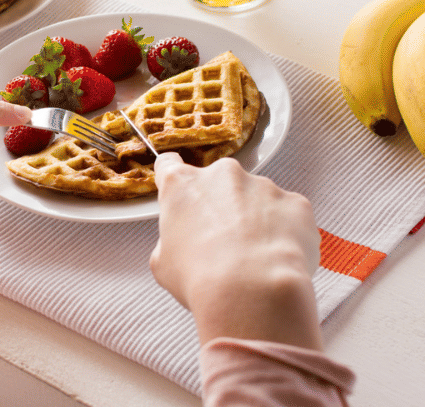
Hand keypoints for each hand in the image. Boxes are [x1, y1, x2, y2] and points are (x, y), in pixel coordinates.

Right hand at [150, 153, 322, 349]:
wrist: (252, 293)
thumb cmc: (203, 278)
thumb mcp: (164, 262)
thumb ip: (172, 239)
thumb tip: (184, 244)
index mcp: (182, 185)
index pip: (170, 165)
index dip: (176, 181)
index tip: (182, 192)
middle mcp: (222, 175)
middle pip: (220, 182)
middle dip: (222, 205)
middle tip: (223, 241)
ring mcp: (262, 186)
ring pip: (258, 198)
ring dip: (256, 219)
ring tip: (254, 258)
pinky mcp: (295, 202)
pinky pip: (289, 214)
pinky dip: (286, 231)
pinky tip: (277, 258)